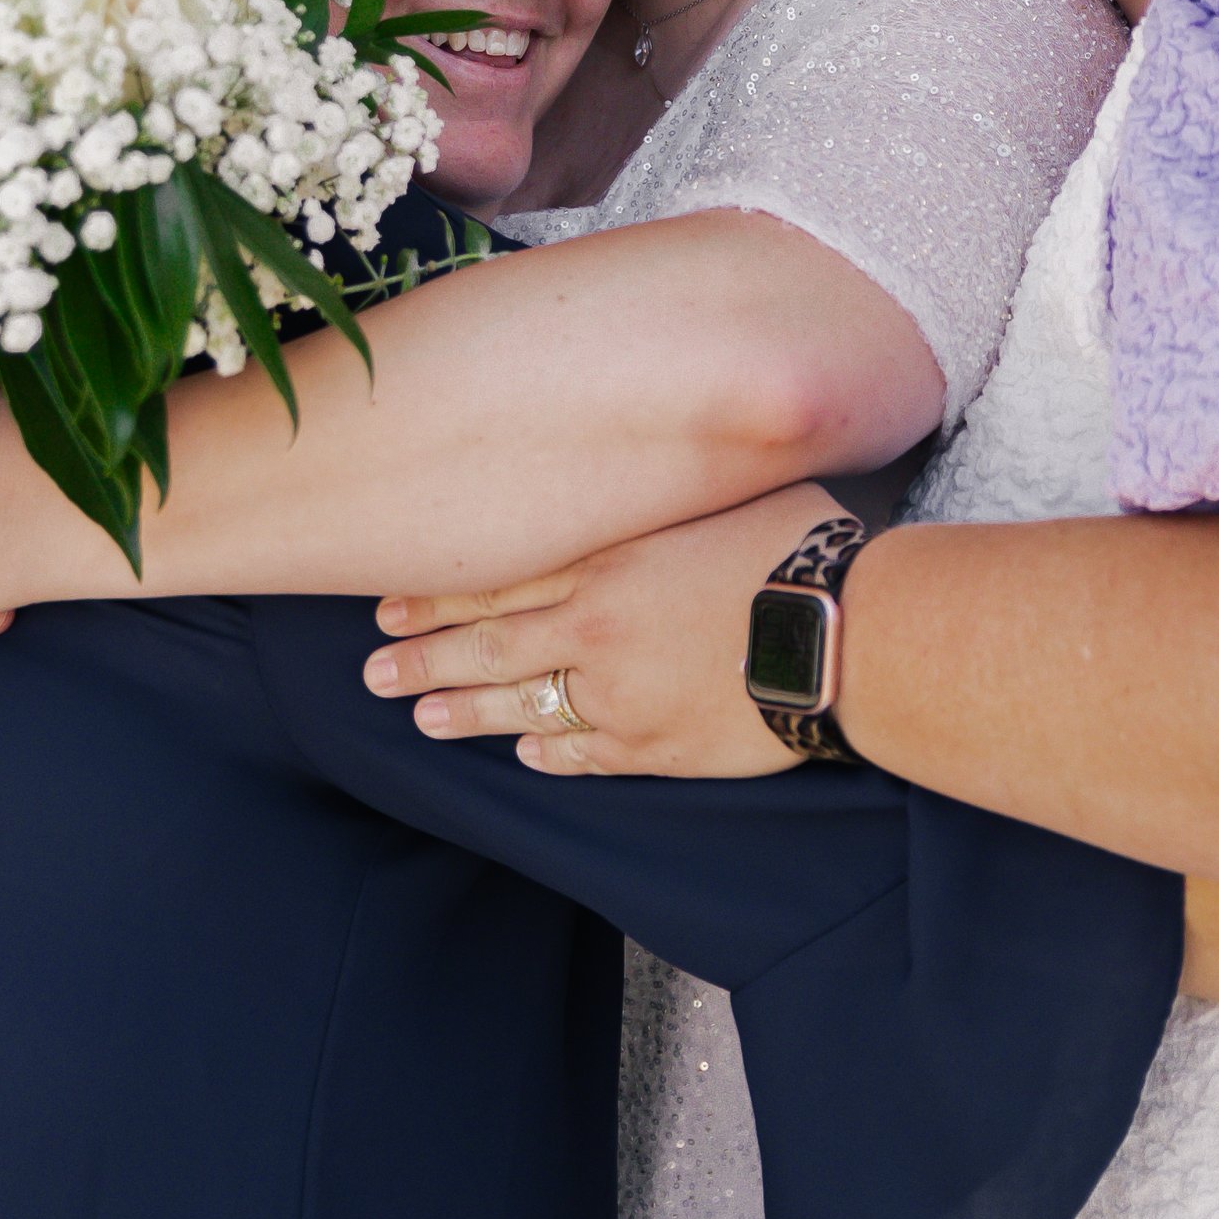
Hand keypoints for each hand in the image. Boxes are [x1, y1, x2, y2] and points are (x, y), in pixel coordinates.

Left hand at [365, 484, 838, 777]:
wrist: (846, 632)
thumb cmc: (798, 543)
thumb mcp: (720, 489)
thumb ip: (663, 489)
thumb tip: (640, 462)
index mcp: (606, 561)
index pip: (498, 579)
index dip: (437, 596)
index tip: (388, 607)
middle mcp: (596, 629)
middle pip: (490, 646)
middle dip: (425, 660)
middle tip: (372, 674)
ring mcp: (622, 695)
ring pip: (524, 706)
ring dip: (468, 714)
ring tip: (423, 719)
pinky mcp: (659, 746)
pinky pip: (588, 754)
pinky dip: (551, 755)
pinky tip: (525, 756)